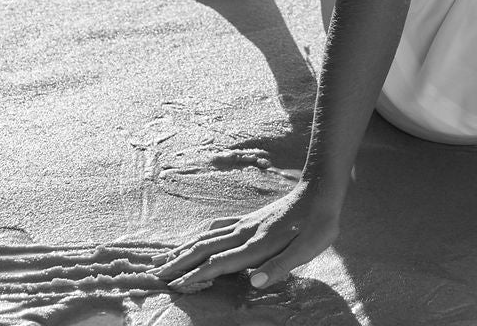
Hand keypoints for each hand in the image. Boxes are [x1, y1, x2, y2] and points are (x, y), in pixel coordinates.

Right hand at [158, 182, 340, 290]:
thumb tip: (253, 282)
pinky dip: (202, 235)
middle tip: (155, 274)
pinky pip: (219, 227)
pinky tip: (199, 236)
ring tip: (165, 257)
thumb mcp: (307, 249)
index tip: (174, 285)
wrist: (321, 190)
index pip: (218, 263)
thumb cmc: (317, 224)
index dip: (196, 275)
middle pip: (205, 248)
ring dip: (185, 248)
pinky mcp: (250, 219)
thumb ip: (280, 266)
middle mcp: (245, 232)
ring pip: (208, 237)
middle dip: (179, 262)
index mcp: (256, 244)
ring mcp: (246, 224)